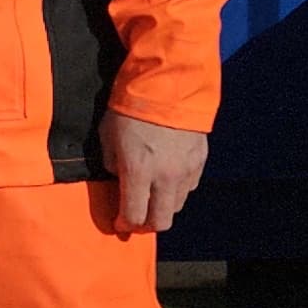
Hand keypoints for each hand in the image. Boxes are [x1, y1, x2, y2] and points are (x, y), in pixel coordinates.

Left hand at [100, 111, 207, 234]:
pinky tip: (167, 179)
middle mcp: (165, 177)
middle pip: (160, 221)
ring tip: (151, 197)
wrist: (167, 82)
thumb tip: (119, 179)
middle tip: (136, 218)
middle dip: (146, 225)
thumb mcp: (108, 136)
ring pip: (176, 206)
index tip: (119, 222)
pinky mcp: (200, 160)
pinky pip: (189, 186)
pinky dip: (177, 189)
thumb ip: (112, 164)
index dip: (124, 224)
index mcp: (138, 172)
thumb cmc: (129, 107)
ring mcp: (186, 169)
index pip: (134, 216)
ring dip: (162, 207)